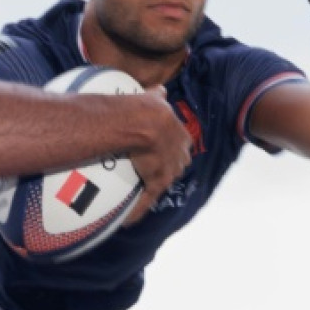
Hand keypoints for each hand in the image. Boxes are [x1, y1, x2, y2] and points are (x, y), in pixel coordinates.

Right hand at [123, 87, 192, 224]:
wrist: (143, 121)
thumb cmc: (147, 107)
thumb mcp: (155, 98)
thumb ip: (158, 95)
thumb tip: (161, 89)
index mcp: (180, 134)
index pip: (181, 145)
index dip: (173, 148)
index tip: (164, 150)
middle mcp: (179, 153)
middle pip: (177, 164)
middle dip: (169, 168)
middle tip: (152, 170)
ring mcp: (169, 169)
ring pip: (165, 182)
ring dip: (155, 187)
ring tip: (141, 192)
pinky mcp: (157, 181)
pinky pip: (147, 199)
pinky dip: (138, 210)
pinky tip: (128, 220)